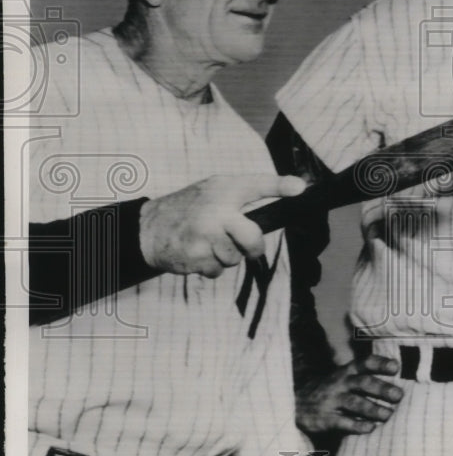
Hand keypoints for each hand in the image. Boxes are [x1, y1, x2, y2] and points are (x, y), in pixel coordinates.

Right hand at [138, 173, 306, 276]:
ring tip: (209, 242)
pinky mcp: (195, 258)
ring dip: (227, 255)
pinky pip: (218, 270)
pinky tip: (198, 252)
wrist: (149, 228)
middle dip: (254, 247)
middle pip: (253, 240)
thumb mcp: (215, 190)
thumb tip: (292, 191)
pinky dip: (211, 266)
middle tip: (245, 244)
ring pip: (236, 258)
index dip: (280, 186)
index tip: (300, 188)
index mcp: (223, 190)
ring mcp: (204, 237)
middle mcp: (215, 212)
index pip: (257, 185)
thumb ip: (245, 193)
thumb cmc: (190, 208)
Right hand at [296, 355, 403, 435]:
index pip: (365, 363)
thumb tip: (398, 384)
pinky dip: (357, 426)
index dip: (380, 363)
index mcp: (347, 371)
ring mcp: (332, 401)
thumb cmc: (332, 390)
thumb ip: (365, 377)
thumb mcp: (344, 377)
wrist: (297, 402)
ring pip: (355, 403)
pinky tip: (370, 428)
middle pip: (363, 383)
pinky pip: (343, 422)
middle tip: (399, 396)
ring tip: (388, 415)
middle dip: (382, 389)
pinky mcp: (326, 419)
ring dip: (373, 409)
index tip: (396, 367)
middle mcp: (340, 383)